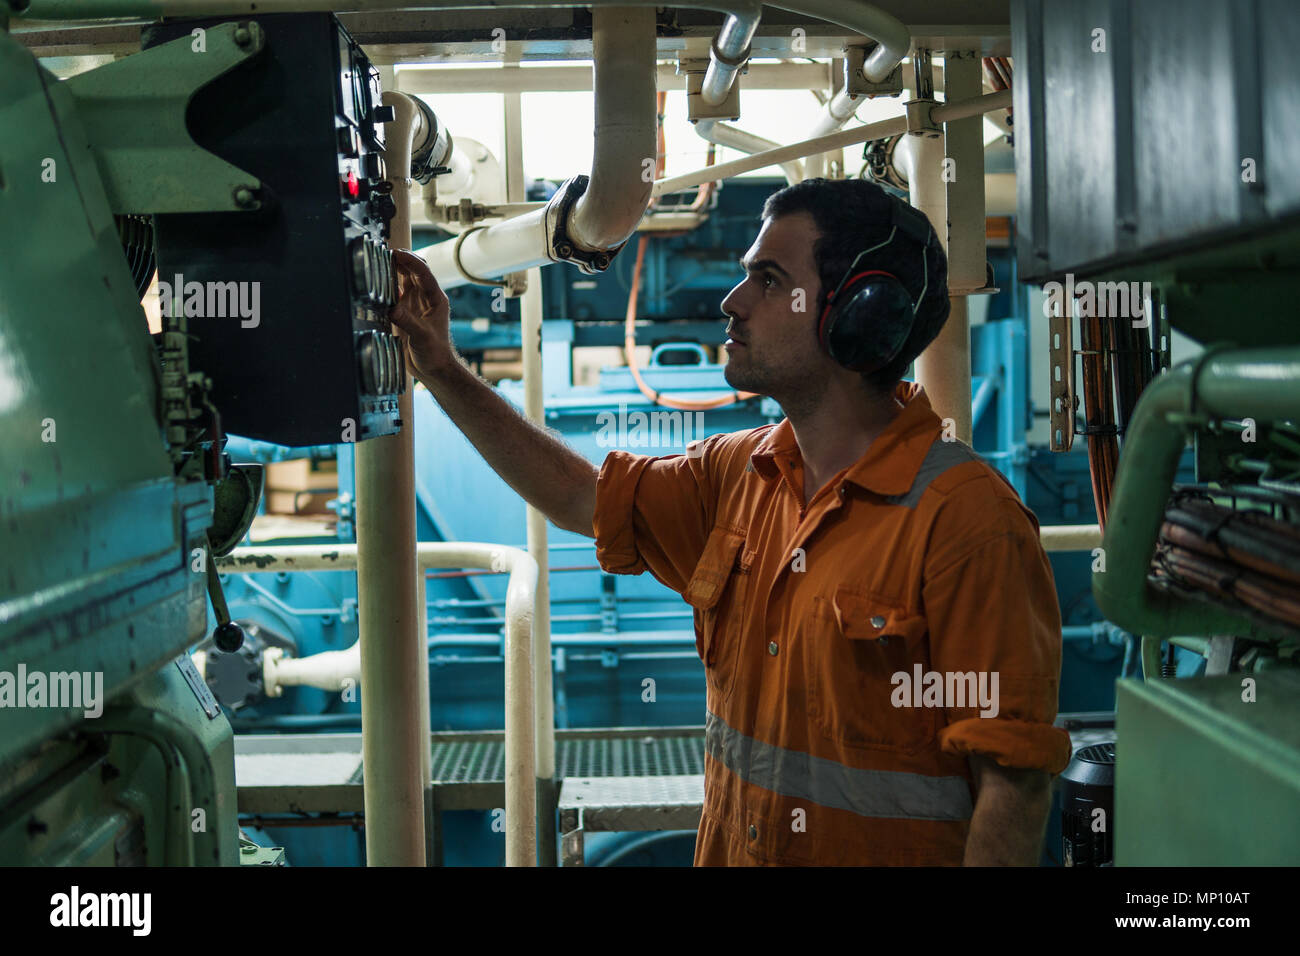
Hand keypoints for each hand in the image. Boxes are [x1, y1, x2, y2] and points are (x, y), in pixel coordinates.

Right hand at [389, 248, 453, 380]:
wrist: (433, 368)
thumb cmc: (435, 353)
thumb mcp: (422, 337)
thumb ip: (407, 321)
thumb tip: (392, 308)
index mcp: (436, 299)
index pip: (423, 272)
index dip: (410, 260)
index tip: (395, 253)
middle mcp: (427, 298)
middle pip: (415, 270)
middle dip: (402, 259)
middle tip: (385, 252)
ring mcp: (416, 303)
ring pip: (406, 278)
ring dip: (395, 269)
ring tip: (380, 260)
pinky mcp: (406, 311)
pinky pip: (397, 291)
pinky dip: (389, 284)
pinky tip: (380, 280)